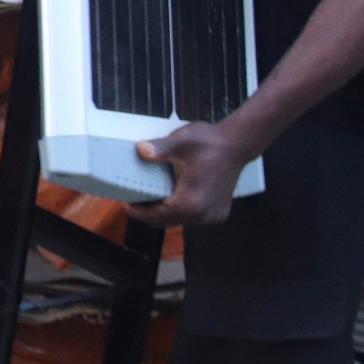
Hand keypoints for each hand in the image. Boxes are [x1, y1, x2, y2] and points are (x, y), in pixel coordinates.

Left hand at [130, 121, 253, 228]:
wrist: (238, 144)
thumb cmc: (210, 142)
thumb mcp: (181, 141)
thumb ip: (160, 147)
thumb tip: (140, 150)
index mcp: (190, 202)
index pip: (155, 217)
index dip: (137, 212)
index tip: (125, 201)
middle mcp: (202, 215)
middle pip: (164, 222)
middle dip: (147, 213)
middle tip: (134, 198)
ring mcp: (212, 216)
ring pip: (178, 221)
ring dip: (164, 212)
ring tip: (150, 196)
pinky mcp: (218, 213)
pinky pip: (192, 217)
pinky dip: (179, 210)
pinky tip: (171, 196)